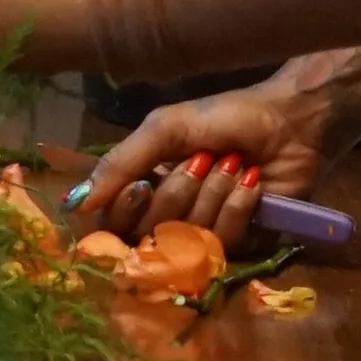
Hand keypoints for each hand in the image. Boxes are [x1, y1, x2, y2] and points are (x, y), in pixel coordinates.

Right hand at [73, 86, 327, 254]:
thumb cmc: (223, 117)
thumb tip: (73, 204)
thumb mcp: (164, 129)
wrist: (287, 119)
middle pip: (152, 235)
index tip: (145, 184)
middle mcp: (172, 217)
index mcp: (146, 189)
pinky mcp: (243, 243)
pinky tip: (253, 181)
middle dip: (179, 193)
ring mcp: (207, 233)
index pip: (114, 224)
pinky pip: (226, 242)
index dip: (128, 210)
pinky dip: (238, 205)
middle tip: (203, 159)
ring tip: (233, 164)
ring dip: (213, 194)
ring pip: (190, 239)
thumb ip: (120, 163)